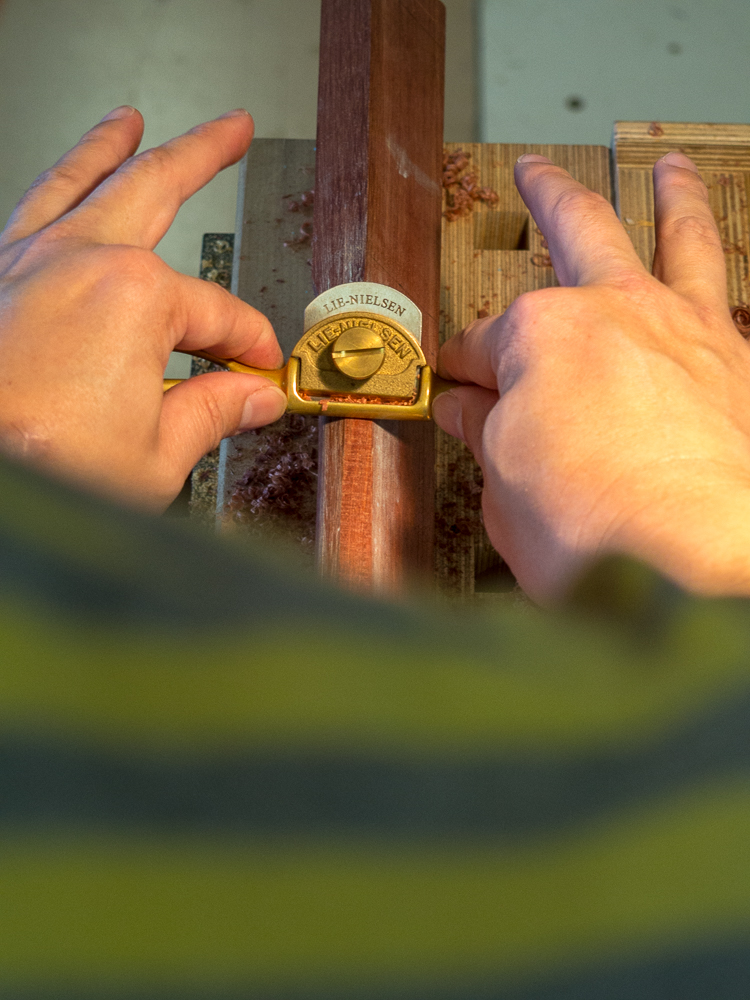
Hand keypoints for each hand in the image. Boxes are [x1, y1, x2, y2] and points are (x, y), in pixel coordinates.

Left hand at [0, 106, 285, 508]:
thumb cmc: (45, 468)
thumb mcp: (156, 457)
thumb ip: (213, 413)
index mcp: (136, 298)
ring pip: (80, 181)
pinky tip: (63, 189)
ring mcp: (29, 262)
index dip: (249, 345)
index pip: (218, 314)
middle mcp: (81, 260)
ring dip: (112, 146)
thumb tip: (252, 398)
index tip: (260, 371)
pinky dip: (55, 187)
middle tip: (232, 131)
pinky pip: (32, 211)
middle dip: (204, 154)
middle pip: (156, 187)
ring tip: (130, 122)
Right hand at [433, 151, 749, 601]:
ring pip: (682, 237)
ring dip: (672, 197)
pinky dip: (726, 285)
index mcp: (542, 333)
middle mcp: (619, 310)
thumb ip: (487, 433)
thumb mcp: (503, 484)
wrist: (700, 567)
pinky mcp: (742, 368)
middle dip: (550, 195)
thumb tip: (468, 410)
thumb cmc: (597, 531)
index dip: (461, 366)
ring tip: (671, 170)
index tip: (454, 386)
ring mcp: (688, 331)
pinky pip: (735, 302)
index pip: (483, 341)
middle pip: (580, 228)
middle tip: (536, 174)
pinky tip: (722, 287)